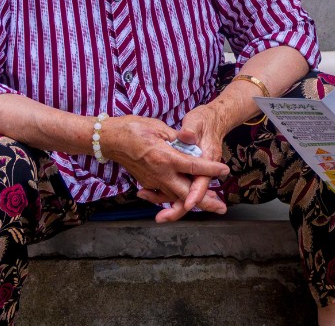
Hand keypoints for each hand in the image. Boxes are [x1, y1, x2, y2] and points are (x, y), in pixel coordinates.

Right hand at [100, 115, 229, 222]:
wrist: (110, 139)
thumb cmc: (133, 128)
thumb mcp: (159, 127)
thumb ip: (177, 137)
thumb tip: (191, 142)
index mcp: (165, 158)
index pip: (194, 166)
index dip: (211, 169)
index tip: (224, 171)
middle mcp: (160, 174)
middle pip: (187, 195)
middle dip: (205, 202)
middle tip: (222, 208)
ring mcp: (152, 181)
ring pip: (176, 198)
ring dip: (193, 202)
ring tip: (211, 203)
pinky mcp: (146, 183)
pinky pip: (165, 194)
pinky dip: (178, 198)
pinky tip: (187, 198)